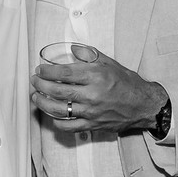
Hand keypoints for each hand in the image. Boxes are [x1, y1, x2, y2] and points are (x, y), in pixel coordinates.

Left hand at [30, 47, 167, 134]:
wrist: (143, 105)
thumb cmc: (127, 83)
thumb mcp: (110, 63)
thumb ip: (89, 55)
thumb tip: (73, 49)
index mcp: (96, 76)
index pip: (64, 73)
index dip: (48, 71)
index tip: (40, 70)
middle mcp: (92, 94)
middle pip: (58, 91)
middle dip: (41, 85)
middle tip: (34, 81)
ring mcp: (92, 112)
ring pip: (59, 110)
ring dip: (43, 104)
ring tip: (36, 98)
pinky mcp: (93, 125)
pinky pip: (69, 127)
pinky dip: (57, 122)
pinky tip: (52, 116)